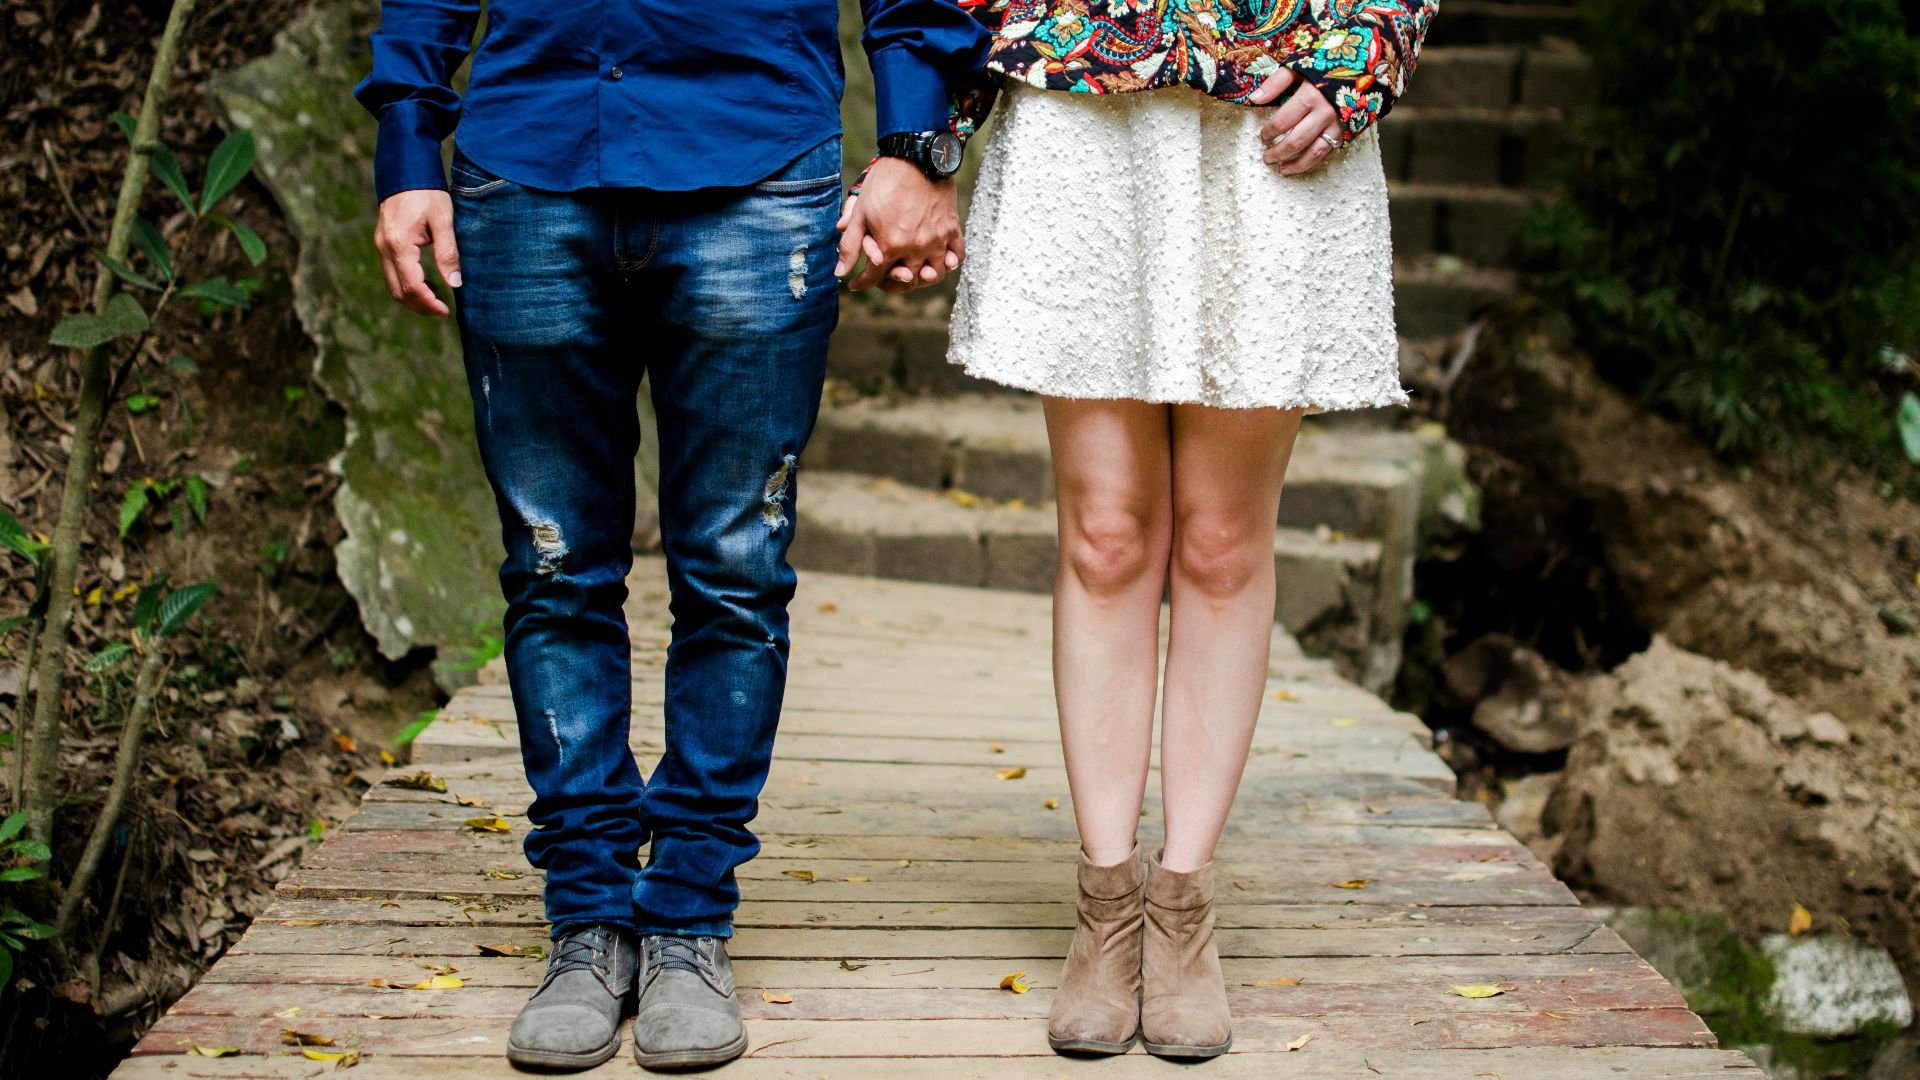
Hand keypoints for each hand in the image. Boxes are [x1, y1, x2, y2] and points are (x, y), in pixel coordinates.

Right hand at [374, 189, 459, 316]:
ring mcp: (380, 246)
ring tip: (436, 300)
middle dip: (420, 306)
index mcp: (398, 244)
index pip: (412, 286)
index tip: (447, 310)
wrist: (406, 170)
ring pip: (392, 285)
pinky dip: (407, 285)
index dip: (429, 303)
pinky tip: (427, 283)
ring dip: (413, 298)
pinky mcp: (382, 243)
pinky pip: (391, 273)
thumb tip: (455, 284)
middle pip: (398, 291)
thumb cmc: (428, 193)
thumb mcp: (443, 221)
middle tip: (442, 311)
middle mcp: (384, 248)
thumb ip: (448, 253)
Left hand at [835, 157, 961, 292]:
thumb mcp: (860, 212)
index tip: (856, 283)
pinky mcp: (952, 229)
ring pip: (935, 275)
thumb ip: (850, 245)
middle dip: (891, 284)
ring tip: (913, 273)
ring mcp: (937, 240)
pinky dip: (949, 262)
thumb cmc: (885, 182)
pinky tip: (939, 261)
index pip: (875, 277)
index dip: (862, 282)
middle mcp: (916, 248)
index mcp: (890, 246)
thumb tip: (840, 273)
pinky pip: (957, 256)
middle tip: (883, 279)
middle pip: (906, 281)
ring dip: (922, 278)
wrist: (915, 157)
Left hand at [1250, 69, 1345, 176]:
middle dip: (1278, 152)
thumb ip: (1276, 82)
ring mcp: (1338, 125)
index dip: (1270, 131)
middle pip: (1297, 141)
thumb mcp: (1300, 65)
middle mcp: (1325, 113)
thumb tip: (1254, 99)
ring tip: (1281, 169)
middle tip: (1266, 157)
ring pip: (1314, 153)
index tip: (1262, 136)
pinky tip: (1301, 166)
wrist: (1366, 66)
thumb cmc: (1328, 63)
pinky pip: (1329, 153)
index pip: (1284, 121)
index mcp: (1311, 96)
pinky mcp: (1348, 132)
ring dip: (1296, 164)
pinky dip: (1314, 163)